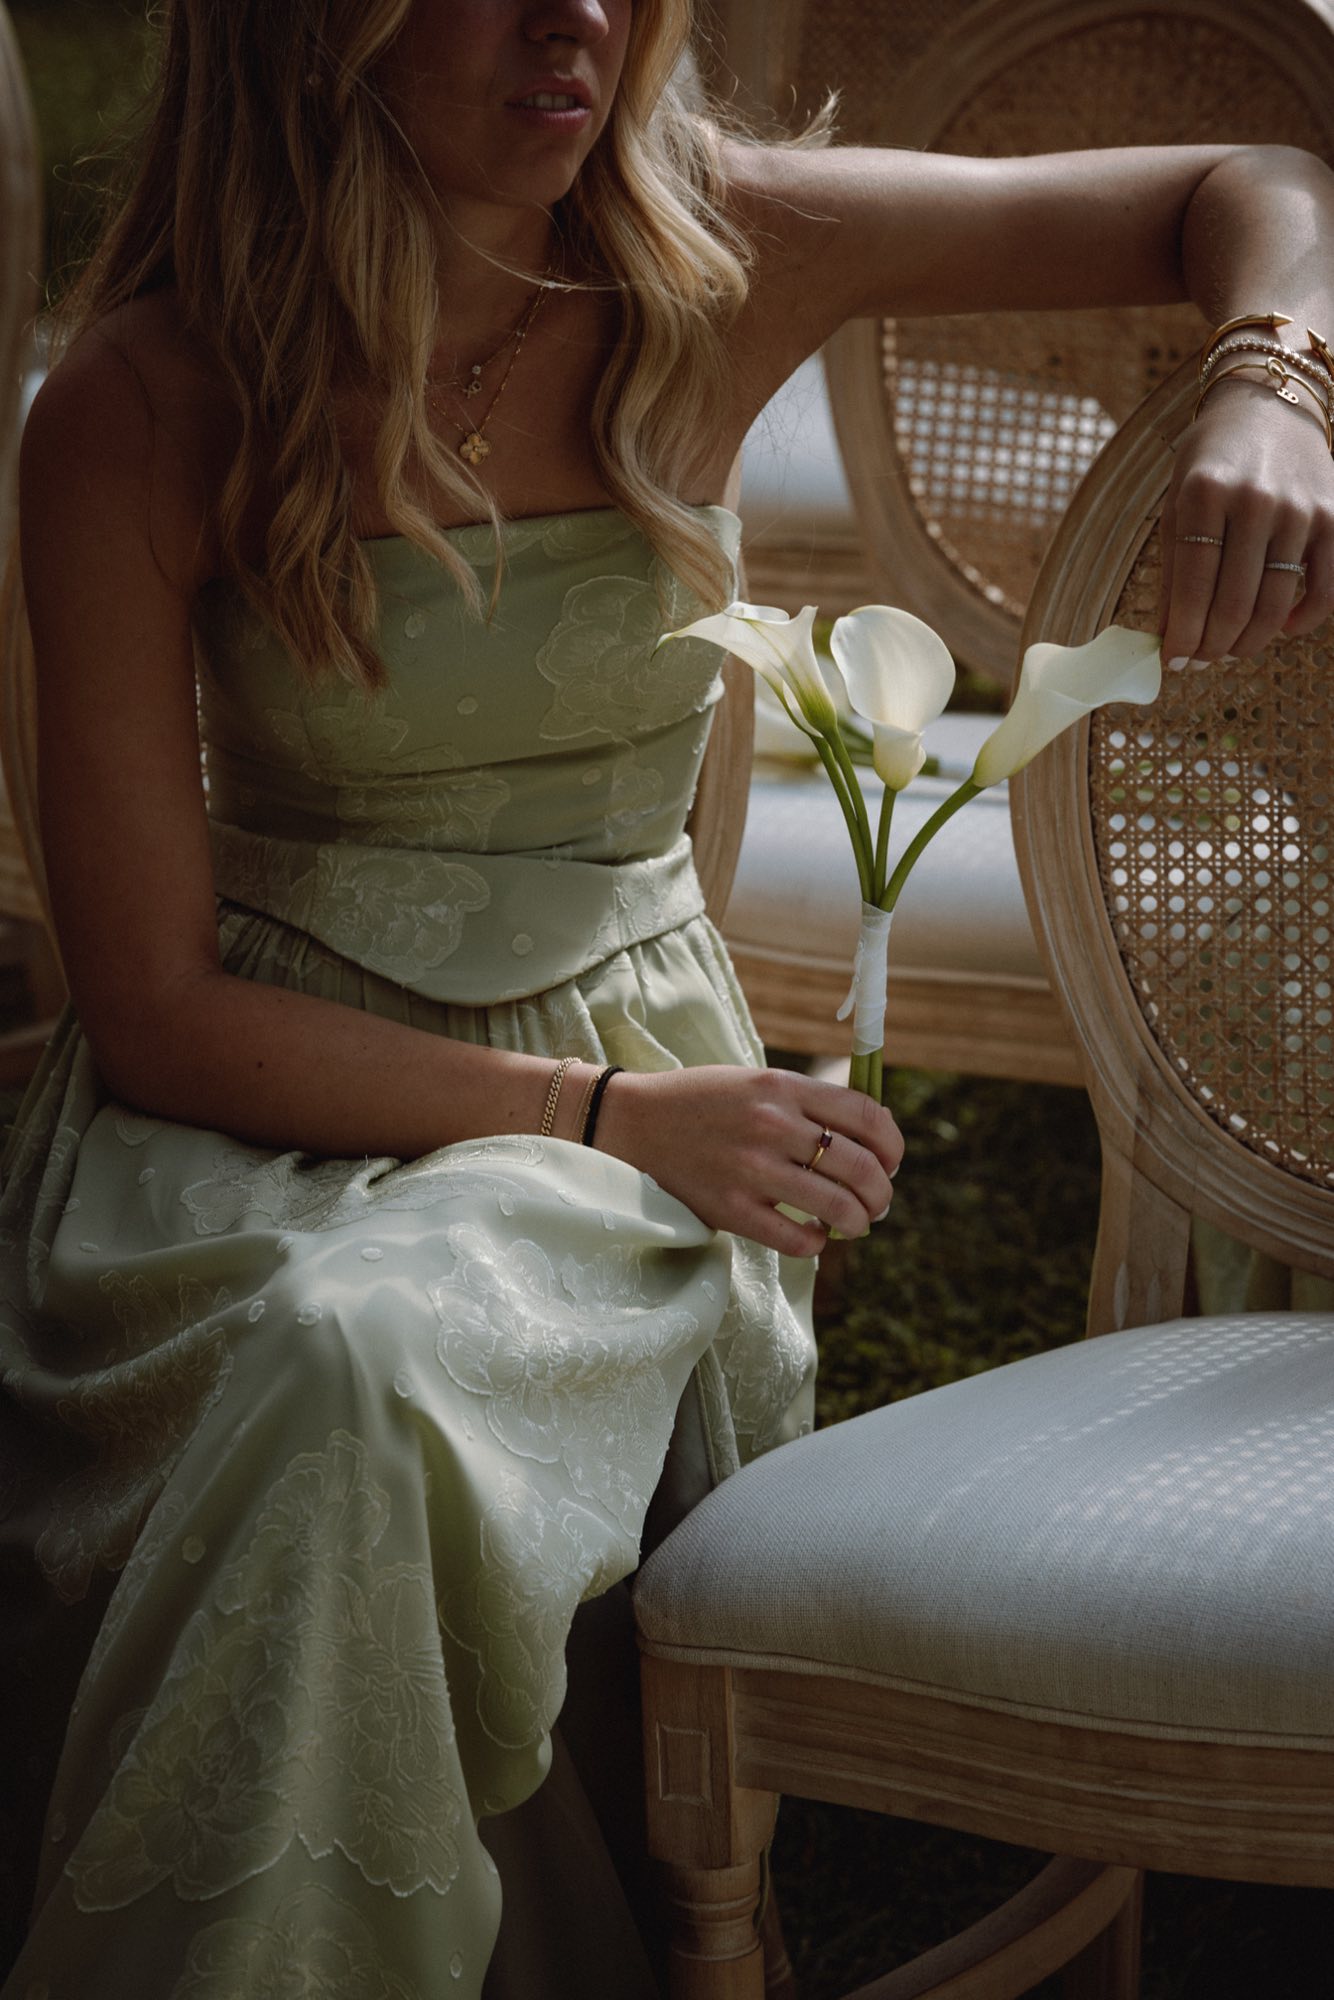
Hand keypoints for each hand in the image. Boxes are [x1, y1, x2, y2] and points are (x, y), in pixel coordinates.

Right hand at [593, 1065, 903, 1255]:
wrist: (632, 1123)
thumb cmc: (701, 1102)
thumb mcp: (756, 1083)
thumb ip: (808, 1103)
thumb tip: (875, 1135)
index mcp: (782, 1087)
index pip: (867, 1116)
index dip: (893, 1145)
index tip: (892, 1162)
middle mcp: (772, 1125)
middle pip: (861, 1167)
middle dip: (882, 1193)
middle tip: (878, 1202)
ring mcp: (751, 1169)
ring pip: (839, 1208)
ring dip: (858, 1221)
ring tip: (853, 1223)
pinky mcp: (730, 1208)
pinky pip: (797, 1239)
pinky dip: (817, 1244)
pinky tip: (813, 1236)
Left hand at [1158, 376, 1333, 663]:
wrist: (1269, 406)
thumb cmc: (1212, 461)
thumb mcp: (1178, 502)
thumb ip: (1173, 569)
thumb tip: (1167, 638)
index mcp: (1205, 493)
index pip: (1191, 585)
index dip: (1182, 634)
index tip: (1174, 661)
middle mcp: (1254, 500)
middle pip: (1232, 603)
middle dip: (1212, 646)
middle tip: (1201, 661)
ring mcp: (1299, 510)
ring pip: (1273, 604)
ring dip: (1248, 641)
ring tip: (1229, 650)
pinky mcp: (1333, 517)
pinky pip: (1324, 589)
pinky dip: (1302, 620)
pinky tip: (1280, 629)